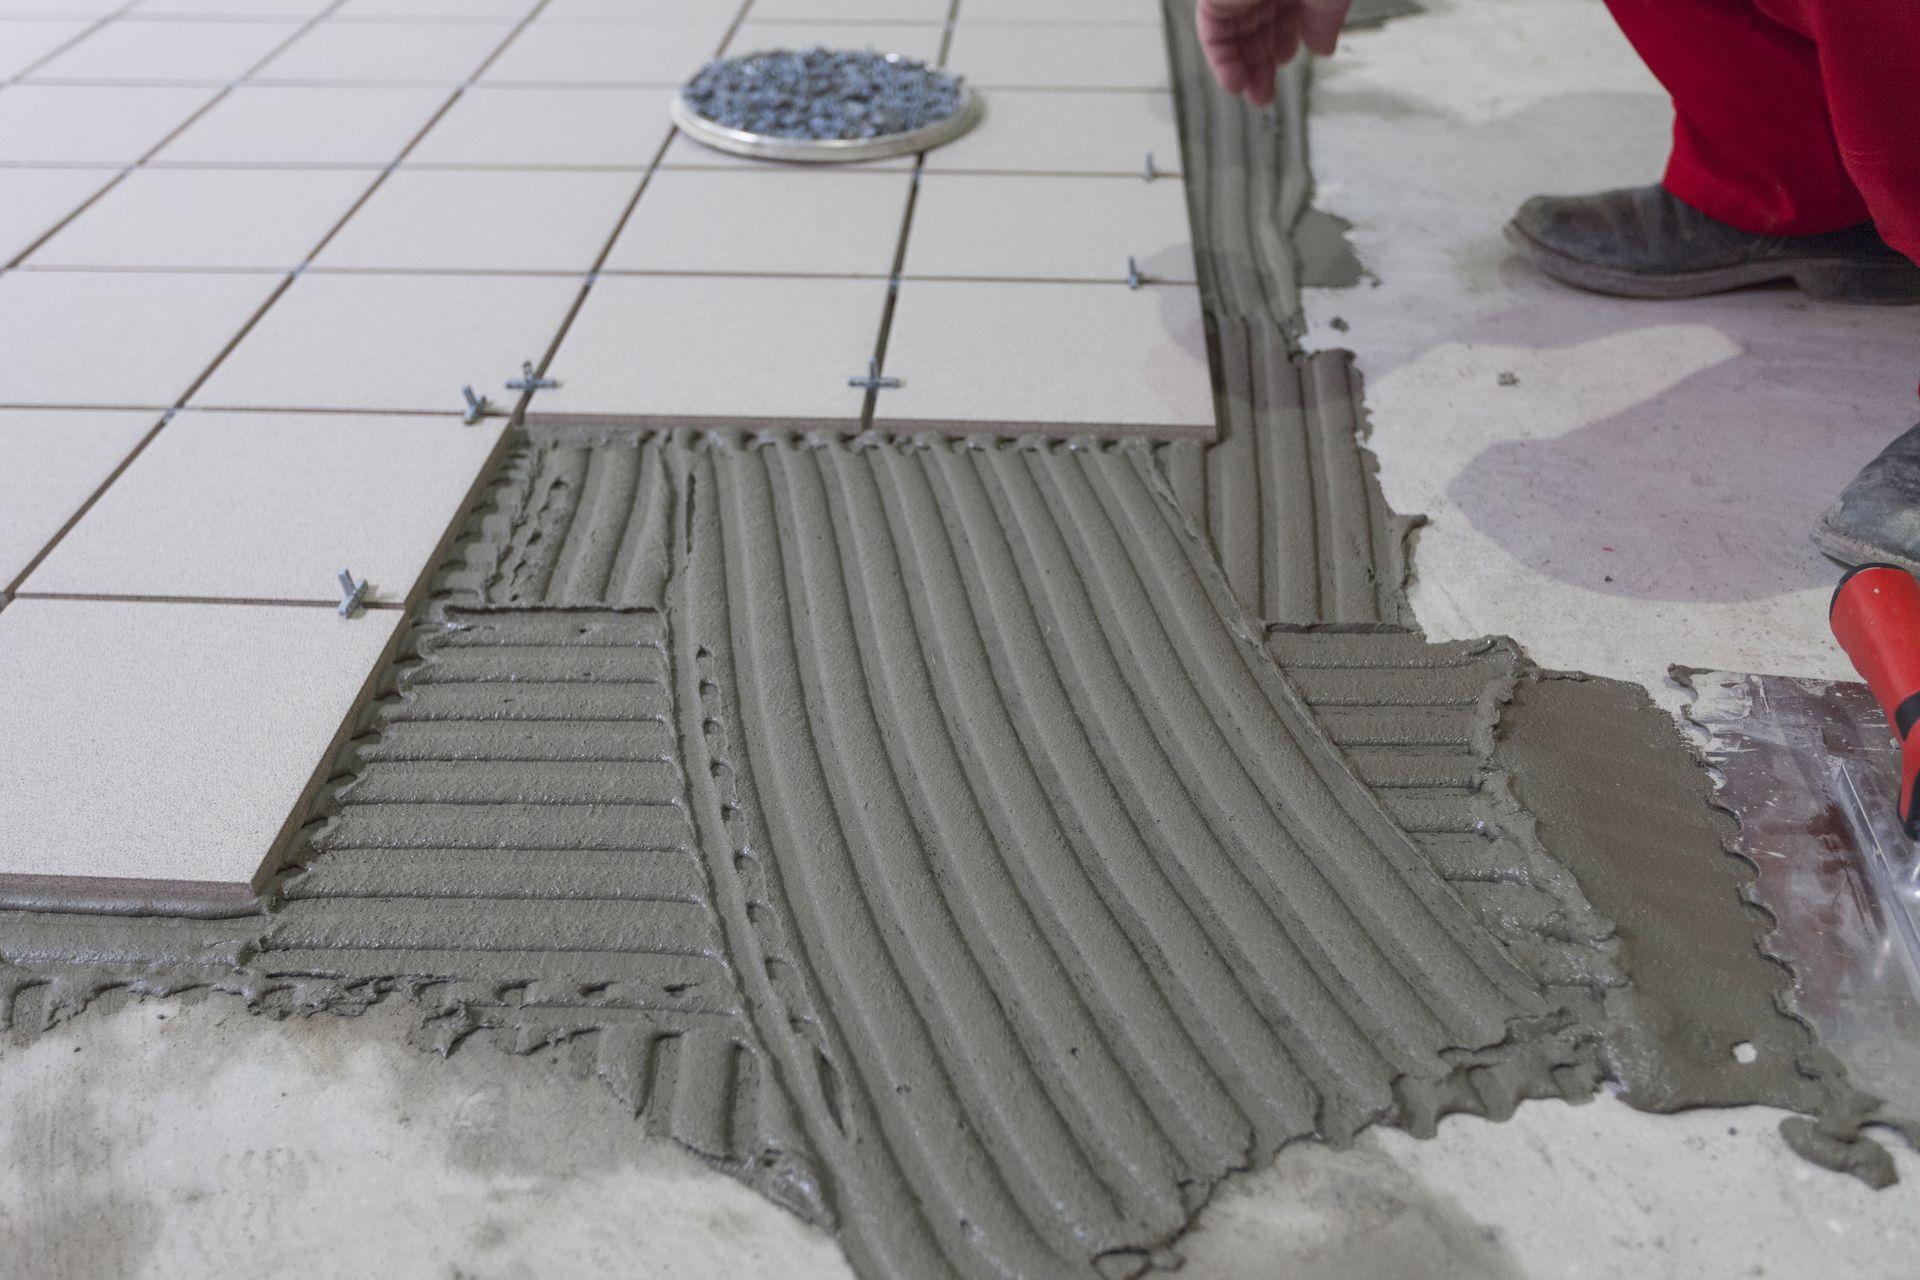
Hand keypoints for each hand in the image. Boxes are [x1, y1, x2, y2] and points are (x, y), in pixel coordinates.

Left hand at [1196, 0, 1354, 105]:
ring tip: (1256, 95)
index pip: (1284, 9)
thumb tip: (1323, 48)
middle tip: (1266, 91)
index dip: (1285, 37)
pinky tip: (1236, 83)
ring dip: (1244, 68)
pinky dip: (1224, 61)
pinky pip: (1213, 32)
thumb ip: (1325, 22)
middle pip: (1256, 23)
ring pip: (1234, 32)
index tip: (1286, 59)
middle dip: (1262, 60)